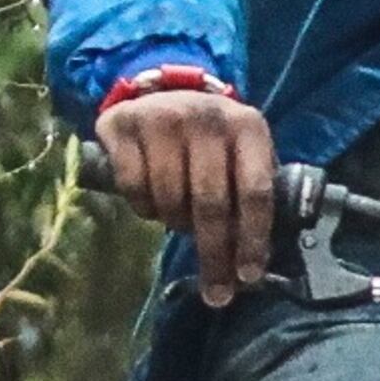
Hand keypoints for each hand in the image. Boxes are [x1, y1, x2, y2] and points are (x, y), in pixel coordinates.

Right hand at [98, 91, 278, 306]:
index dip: (252, 238)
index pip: (256, 191)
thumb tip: (254, 260)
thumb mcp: (243, 152)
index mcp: (248, 127)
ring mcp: (163, 118)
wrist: (164, 88)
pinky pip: (134, 188)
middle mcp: (208, 118)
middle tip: (216, 292)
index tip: (248, 276)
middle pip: (213, 203)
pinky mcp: (124, 125)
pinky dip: (145, 208)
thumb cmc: (212, 137)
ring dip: (176, 224)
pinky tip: (153, 202)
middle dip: (215, 254)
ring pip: (170, 199)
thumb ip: (251, 192)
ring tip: (180, 221)